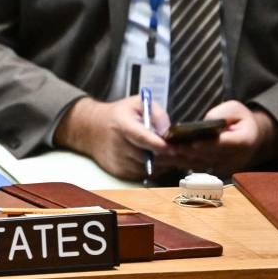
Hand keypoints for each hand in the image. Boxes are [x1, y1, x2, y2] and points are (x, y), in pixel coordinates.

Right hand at [54, 96, 168, 179]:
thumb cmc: (118, 115)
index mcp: (122, 125)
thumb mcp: (137, 104)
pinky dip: (155, 169)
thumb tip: (169, 131)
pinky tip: (160, 160)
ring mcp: (118, 161)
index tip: (174, 147)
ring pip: (150, 168)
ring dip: (164, 163)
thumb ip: (156, 113)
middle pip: (150, 157)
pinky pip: (144, 174)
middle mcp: (118, 145)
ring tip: (174, 155)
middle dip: (170, 156)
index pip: (143, 138)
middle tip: (187, 153)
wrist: (91, 129)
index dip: (160, 145)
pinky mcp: (119, 172)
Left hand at [159, 100, 277, 175]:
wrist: (252, 136)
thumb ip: (221, 114)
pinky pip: (196, 168)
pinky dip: (180, 163)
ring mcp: (225, 167)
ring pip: (200, 164)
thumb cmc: (240, 119)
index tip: (192, 143)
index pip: (224, 144)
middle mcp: (235, 158)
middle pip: (208, 156)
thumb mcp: (235, 109)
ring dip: (179, 159)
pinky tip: (164, 158)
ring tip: (160, 153)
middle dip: (187, 151)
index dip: (207, 144)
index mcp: (244, 141)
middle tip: (168, 147)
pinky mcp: (215, 171)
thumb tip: (204, 123)